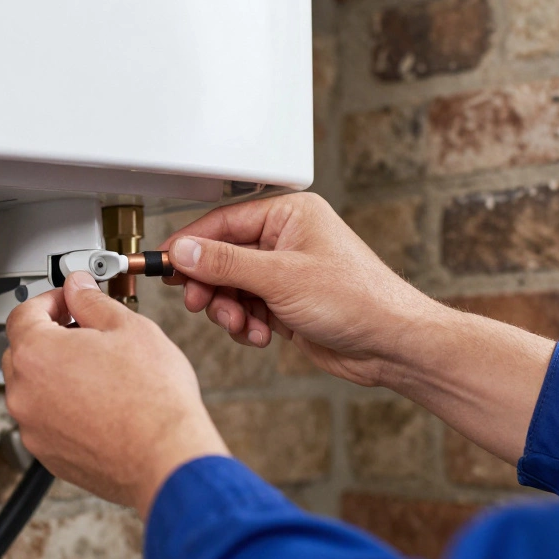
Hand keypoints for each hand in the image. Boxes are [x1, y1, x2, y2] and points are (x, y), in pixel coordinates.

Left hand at [2, 272, 228, 517]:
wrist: (167, 457)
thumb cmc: (153, 398)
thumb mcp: (128, 327)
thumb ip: (91, 301)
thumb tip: (78, 288)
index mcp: (36, 354)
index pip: (23, 313)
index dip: (50, 300)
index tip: (70, 300)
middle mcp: (24, 393)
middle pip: (23, 351)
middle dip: (50, 335)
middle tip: (86, 331)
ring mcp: (33, 428)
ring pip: (35, 388)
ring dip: (57, 373)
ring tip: (99, 370)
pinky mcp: (48, 455)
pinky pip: (47, 420)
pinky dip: (64, 407)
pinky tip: (100, 403)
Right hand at [161, 192, 445, 387]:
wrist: (392, 344)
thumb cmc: (358, 299)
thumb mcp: (281, 277)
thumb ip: (226, 263)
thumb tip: (184, 250)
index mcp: (290, 214)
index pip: (223, 222)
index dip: (191, 245)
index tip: (166, 264)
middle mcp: (287, 239)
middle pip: (223, 256)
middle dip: (211, 285)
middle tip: (199, 302)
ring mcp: (287, 272)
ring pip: (232, 286)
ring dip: (229, 309)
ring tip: (241, 323)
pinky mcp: (288, 302)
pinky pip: (248, 307)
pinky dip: (246, 323)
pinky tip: (260, 334)